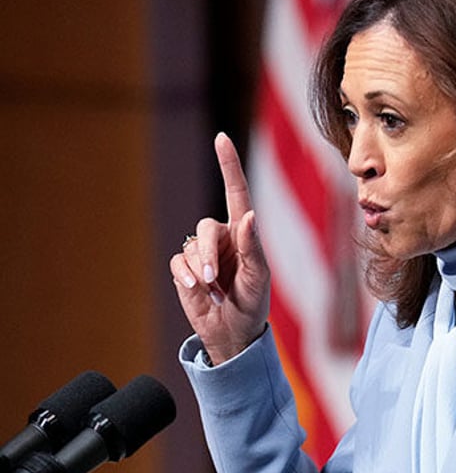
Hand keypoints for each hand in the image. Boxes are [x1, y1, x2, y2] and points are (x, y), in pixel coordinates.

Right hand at [170, 133, 270, 363]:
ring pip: (191, 247)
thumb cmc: (253, 303)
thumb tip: (247, 215)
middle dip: (209, 254)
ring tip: (215, 293)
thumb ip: (253, 246)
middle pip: (206, 227)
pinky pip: (179, 263)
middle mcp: (222, 238)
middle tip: (215, 280)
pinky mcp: (185, 270)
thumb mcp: (259, 277)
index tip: (222, 138)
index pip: (236, 192)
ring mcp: (202, 253)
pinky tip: (198, 291)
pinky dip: (186, 277)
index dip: (229, 165)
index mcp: (244, 234)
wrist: (233, 333)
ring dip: (201, 272)